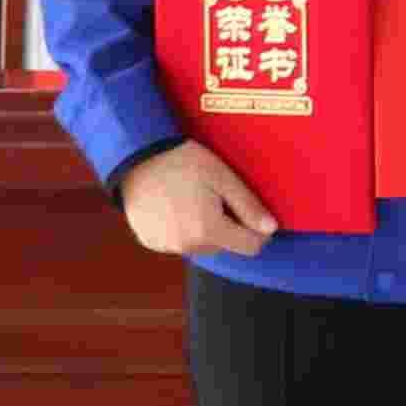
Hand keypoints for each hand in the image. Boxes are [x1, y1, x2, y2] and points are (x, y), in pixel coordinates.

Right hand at [116, 142, 279, 257]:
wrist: (134, 159)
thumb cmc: (181, 163)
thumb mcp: (222, 177)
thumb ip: (248, 206)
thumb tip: (271, 229)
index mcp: (208, 230)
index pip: (250, 247)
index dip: (258, 231)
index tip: (251, 212)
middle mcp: (187, 246)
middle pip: (225, 246)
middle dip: (228, 227)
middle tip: (216, 197)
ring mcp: (166, 246)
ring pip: (201, 245)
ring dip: (205, 230)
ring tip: (193, 199)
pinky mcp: (151, 242)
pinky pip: (178, 242)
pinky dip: (182, 230)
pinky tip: (175, 206)